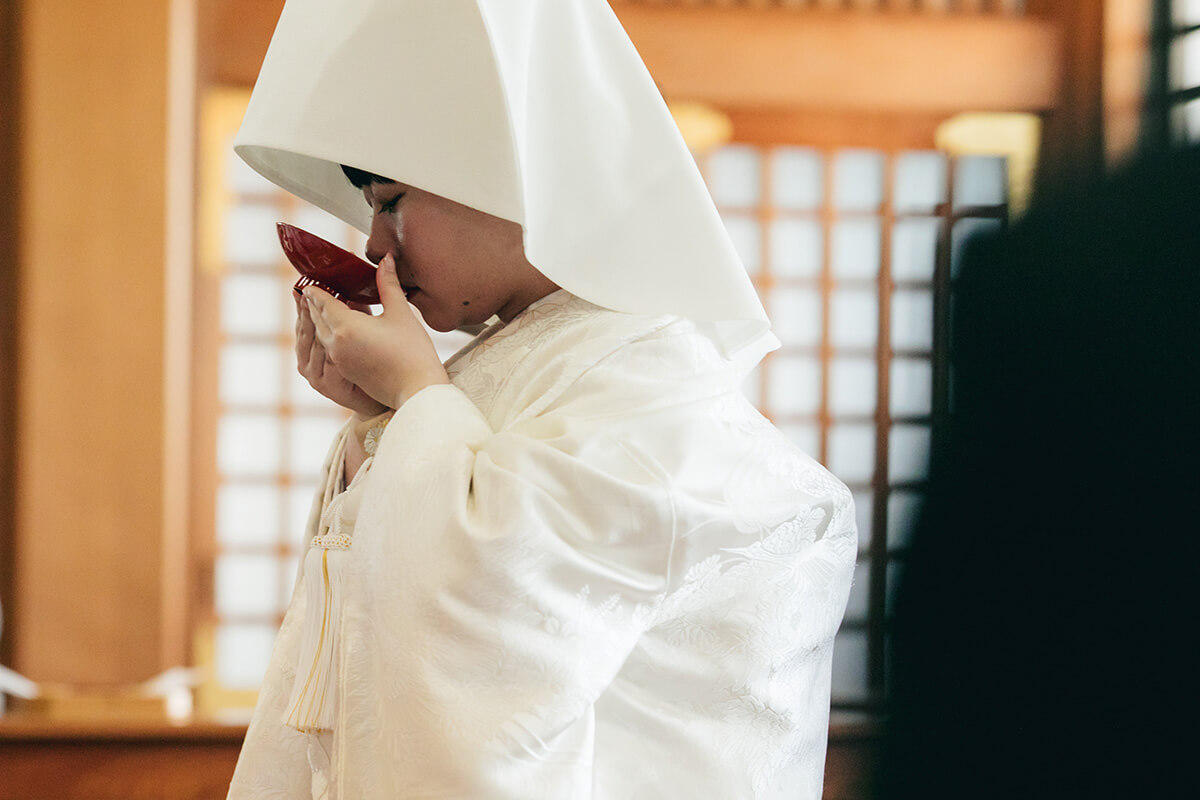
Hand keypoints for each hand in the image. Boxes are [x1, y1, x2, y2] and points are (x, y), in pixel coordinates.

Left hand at [301, 253, 449, 408]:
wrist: (417, 390)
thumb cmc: (413, 352)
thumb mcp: (401, 313)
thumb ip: (388, 285)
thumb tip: (385, 260)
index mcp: (346, 327)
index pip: (322, 301)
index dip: (315, 287)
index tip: (309, 278)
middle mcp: (335, 344)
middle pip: (316, 317)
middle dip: (312, 302)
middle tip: (309, 288)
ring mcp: (338, 360)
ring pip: (320, 333)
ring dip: (318, 319)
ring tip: (319, 307)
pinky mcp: (344, 371)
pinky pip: (327, 347)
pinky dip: (327, 334)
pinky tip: (336, 329)